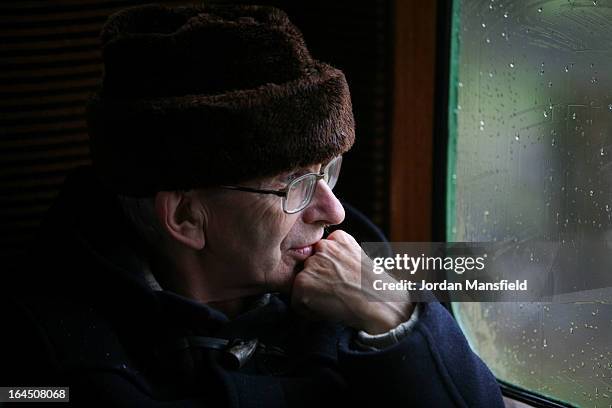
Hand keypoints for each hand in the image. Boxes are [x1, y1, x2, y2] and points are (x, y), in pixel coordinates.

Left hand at [291, 230, 413, 333]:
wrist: (380, 305)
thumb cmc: (377, 288)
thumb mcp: (360, 260)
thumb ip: (340, 255)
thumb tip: (326, 269)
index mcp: (339, 237)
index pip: (323, 252)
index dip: (331, 271)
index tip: (344, 280)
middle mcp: (323, 246)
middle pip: (310, 266)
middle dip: (319, 280)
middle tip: (339, 292)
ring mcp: (312, 263)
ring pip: (302, 283)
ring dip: (312, 295)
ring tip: (335, 301)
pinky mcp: (303, 282)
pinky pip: (297, 301)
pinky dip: (308, 310)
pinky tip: (328, 309)